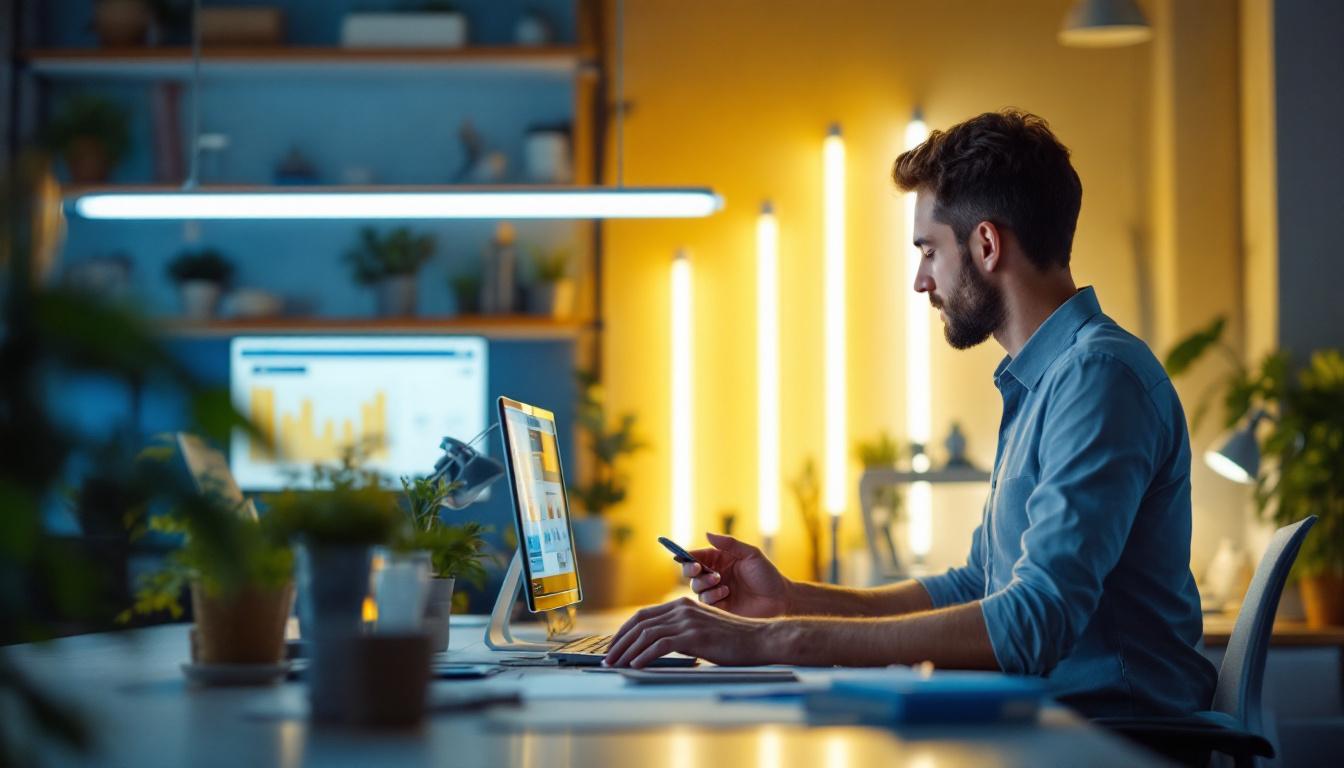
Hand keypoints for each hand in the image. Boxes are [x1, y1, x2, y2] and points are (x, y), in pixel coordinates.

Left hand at [603, 597, 777, 667]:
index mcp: (681, 604)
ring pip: (646, 633)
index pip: (643, 615)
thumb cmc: (732, 640)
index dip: (624, 631)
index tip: (613, 646)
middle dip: (619, 641)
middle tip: (607, 658)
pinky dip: (644, 655)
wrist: (758, 640)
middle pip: (639, 622)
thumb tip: (655, 646)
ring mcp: (687, 620)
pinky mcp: (694, 636)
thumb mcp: (701, 629)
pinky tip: (635, 664)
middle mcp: (681, 608)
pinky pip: (661, 645)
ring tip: (615, 664)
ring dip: (626, 650)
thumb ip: (680, 631)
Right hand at [683, 532, 790, 617]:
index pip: (697, 556)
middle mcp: (715, 576)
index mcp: (720, 560)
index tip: (686, 557)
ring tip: (721, 582)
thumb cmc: (767, 575)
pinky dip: (711, 596)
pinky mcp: (719, 608)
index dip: (688, 557)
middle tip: (699, 569)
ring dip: (704, 583)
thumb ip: (730, 543)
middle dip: (691, 570)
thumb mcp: (751, 554)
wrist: (780, 599)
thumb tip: (707, 534)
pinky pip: (705, 603)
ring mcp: (716, 592)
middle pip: (691, 573)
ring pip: (696, 588)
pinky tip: (726, 593)